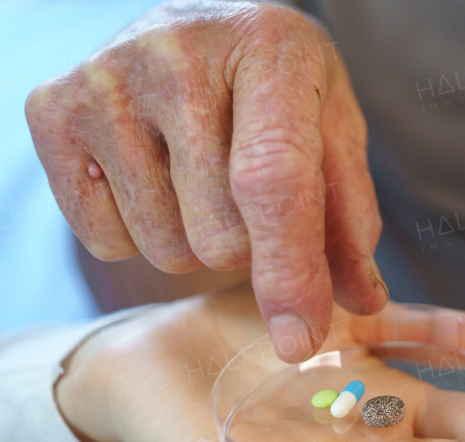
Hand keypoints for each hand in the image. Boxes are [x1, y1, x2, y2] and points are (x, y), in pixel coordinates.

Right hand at [25, 1, 382, 361]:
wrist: (198, 28)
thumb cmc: (279, 88)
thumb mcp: (333, 130)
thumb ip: (350, 218)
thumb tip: (363, 304)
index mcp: (268, 50)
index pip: (273, 180)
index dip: (289, 270)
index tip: (301, 339)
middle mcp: (176, 56)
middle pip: (219, 235)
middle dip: (250, 248)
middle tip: (250, 196)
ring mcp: (104, 81)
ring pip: (164, 247)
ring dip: (196, 242)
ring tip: (202, 179)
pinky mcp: (52, 110)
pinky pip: (105, 240)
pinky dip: (139, 234)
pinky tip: (154, 176)